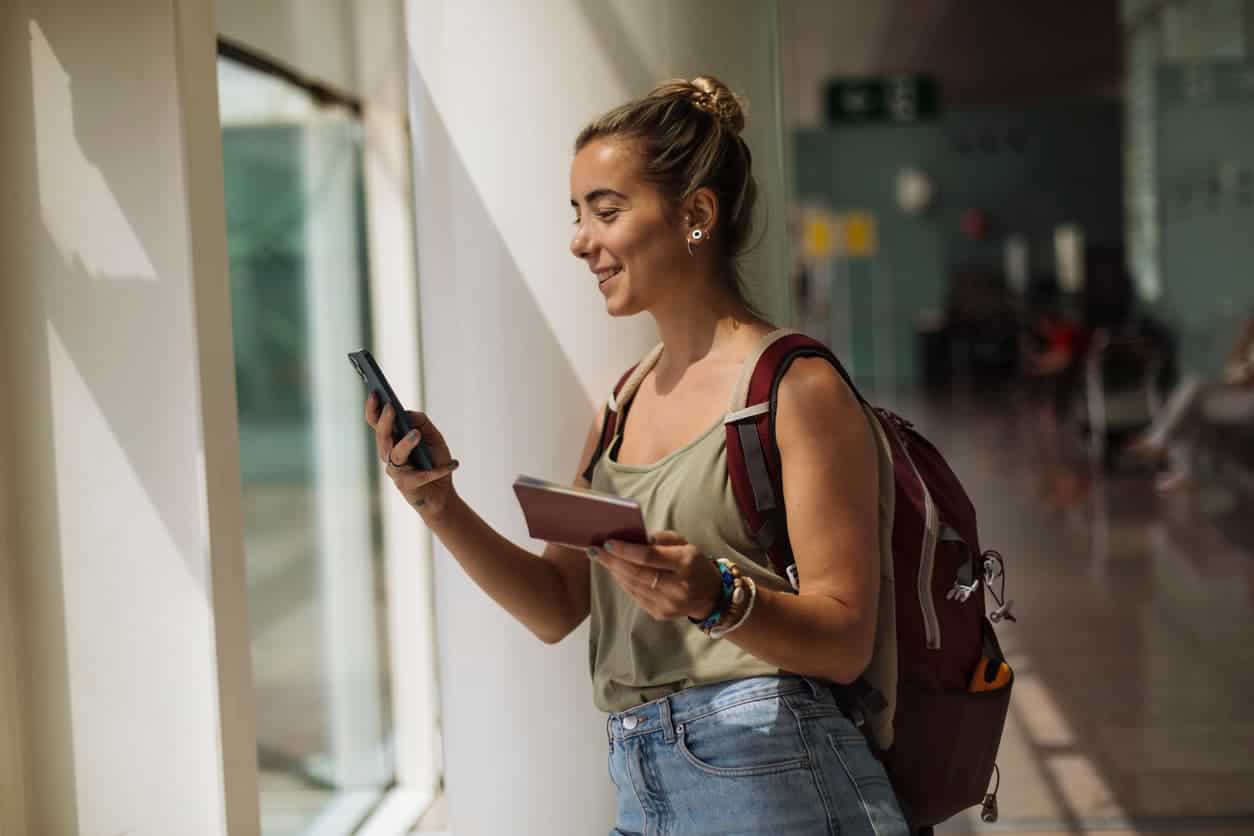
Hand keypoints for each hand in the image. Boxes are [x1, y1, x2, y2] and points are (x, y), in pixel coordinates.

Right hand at [365, 393, 459, 515]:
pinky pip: (421, 476)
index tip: (375, 392)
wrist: (441, 493)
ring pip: (395, 454)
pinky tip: (453, 463)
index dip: (373, 408)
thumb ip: (421, 422)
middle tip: (391, 407)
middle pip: (382, 436)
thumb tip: (407, 414)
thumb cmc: (434, 461)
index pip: (376, 422)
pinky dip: (439, 469)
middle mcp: (388, 454)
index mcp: (392, 439)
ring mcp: (396, 471)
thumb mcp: (433, 437)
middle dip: (385, 421)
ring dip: (406, 443)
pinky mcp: (406, 486)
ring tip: (416, 434)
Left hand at [591, 531, 722, 620]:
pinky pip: (635, 595)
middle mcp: (677, 586)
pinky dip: (623, 582)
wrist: (711, 596)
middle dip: (612, 561)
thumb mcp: (685, 544)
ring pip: (632, 585)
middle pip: (636, 573)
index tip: (607, 542)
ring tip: (602, 558)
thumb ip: (661, 539)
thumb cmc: (694, 564)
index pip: (648, 557)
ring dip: (615, 571)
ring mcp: (668, 604)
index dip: (625, 550)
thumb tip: (634, 538)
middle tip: (594, 550)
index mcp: (685, 563)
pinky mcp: (660, 614)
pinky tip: (616, 572)